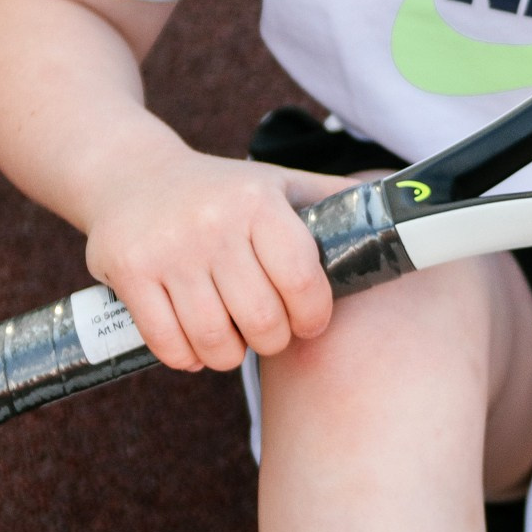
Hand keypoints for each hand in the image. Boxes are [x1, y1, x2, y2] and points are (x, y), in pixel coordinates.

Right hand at [84, 151, 343, 370]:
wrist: (128, 174)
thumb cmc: (220, 190)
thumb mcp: (279, 182)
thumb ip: (334, 203)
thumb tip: (402, 216)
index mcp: (259, 202)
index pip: (303, 281)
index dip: (313, 316)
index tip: (309, 321)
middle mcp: (213, 224)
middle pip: (262, 321)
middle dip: (272, 338)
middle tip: (269, 332)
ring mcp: (167, 251)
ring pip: (214, 340)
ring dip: (229, 354)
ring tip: (233, 338)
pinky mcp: (129, 274)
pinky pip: (168, 345)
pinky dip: (188, 357)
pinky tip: (195, 342)